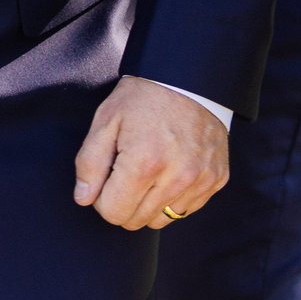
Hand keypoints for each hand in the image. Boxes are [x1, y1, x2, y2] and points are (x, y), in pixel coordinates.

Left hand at [72, 75, 229, 229]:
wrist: (188, 78)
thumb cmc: (142, 98)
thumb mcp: (106, 121)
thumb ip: (90, 164)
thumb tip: (84, 199)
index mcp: (144, 163)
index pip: (114, 213)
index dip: (102, 198)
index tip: (107, 176)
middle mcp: (177, 177)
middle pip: (137, 221)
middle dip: (124, 201)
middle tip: (126, 170)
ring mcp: (200, 180)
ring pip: (162, 219)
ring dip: (149, 202)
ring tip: (149, 170)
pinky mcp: (216, 179)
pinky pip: (186, 208)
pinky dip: (173, 197)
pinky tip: (170, 169)